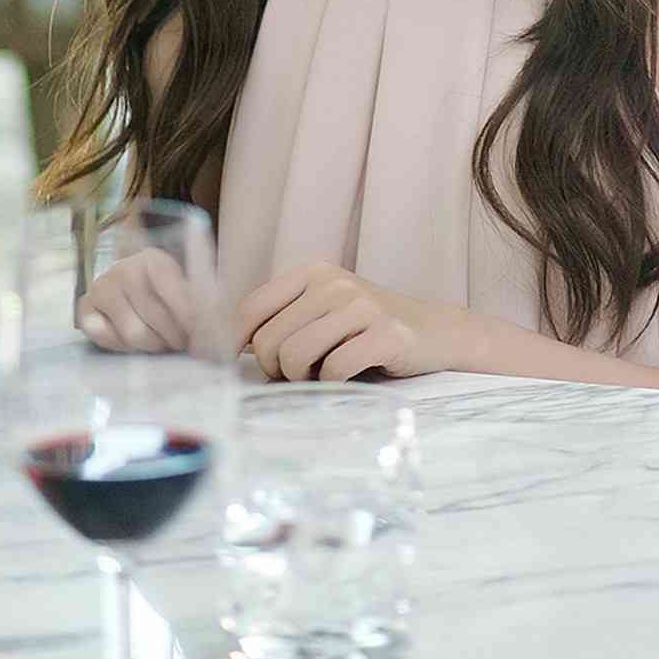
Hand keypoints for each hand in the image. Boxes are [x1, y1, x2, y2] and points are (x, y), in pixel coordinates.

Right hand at [76, 247, 201, 354]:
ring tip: (162, 342)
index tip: (202, 333)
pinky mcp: (85, 310)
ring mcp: (101, 288)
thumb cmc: (166, 296)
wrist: (130, 293)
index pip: (173, 288)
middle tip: (183, 343)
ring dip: (153, 345)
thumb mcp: (189, 290)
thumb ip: (204, 299)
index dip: (189, 315)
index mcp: (153, 259)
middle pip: (156, 317)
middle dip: (175, 336)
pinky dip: (124, 347)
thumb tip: (218, 313)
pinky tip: (135, 342)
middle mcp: (124, 268)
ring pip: (134, 334)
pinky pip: (107, 339)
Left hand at [235, 261, 456, 383]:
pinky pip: (334, 370)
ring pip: (295, 357)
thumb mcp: (321, 312)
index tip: (232, 370)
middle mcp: (333, 282)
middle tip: (302, 373)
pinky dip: (334, 384)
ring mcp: (361, 306)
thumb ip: (280, 322)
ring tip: (325, 374)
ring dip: (304, 380)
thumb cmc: (366, 330)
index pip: (249, 310)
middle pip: (268, 342)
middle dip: (277, 370)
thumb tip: (222, 352)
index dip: (233, 345)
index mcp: (311, 273)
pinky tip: (350, 376)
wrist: (436, 332)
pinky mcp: (386, 333)